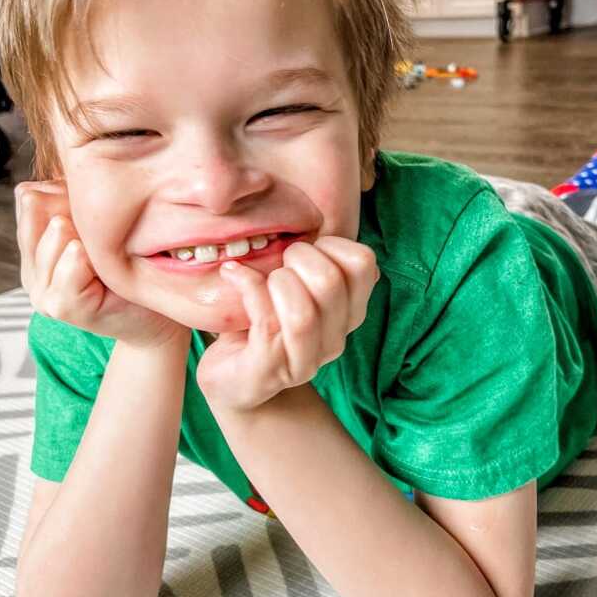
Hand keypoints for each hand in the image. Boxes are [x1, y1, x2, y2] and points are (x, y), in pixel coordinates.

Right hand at [15, 180, 190, 350]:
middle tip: (106, 237)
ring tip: (107, 257)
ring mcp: (40, 291)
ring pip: (56, 232)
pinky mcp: (60, 307)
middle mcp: (31, 270)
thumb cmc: (131, 271)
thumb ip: (75, 205)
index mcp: (35, 248)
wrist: (154, 321)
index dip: (66, 192)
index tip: (96, 211)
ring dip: (88, 236)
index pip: (29, 197)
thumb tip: (59, 176)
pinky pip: (72, 262)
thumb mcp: (99, 231)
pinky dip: (91, 259)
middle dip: (77, 211)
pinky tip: (104, 269)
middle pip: (38, 208)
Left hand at [195, 235, 379, 412]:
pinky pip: (265, 321)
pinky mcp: (270, 370)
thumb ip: (309, 259)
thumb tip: (301, 213)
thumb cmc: (262, 321)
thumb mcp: (295, 285)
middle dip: (297, 257)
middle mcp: (336, 338)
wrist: (236, 383)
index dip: (331, 244)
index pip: (364, 262)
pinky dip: (245, 285)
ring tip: (259, 277)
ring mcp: (305, 359)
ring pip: (302, 310)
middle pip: (330, 281)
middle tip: (278, 263)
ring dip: (274, 281)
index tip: (305, 251)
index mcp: (350, 311)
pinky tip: (232, 274)